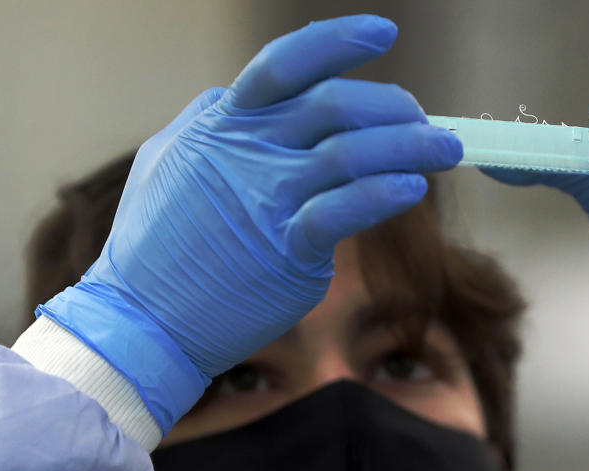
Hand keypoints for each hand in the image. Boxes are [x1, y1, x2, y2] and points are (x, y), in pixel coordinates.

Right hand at [38, 15, 462, 431]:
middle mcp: (247, 152)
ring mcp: (266, 199)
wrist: (141, 319)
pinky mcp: (286, 250)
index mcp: (222, 124)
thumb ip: (207, 121)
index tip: (383, 33)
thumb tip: (234, 92)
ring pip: (351, 153)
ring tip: (447, 149)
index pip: (286, 64)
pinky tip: (413, 190)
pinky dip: (384, 195)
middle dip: (393, 106)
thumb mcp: (167, 162)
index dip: (337, 40)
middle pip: (335, 105)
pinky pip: (345, 211)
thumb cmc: (154, 245)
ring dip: (410, 147)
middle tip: (426, 120)